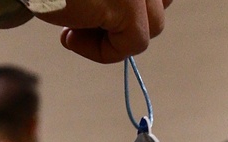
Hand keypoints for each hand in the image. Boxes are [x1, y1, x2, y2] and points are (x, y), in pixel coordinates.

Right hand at [36, 0, 170, 62]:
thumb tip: (135, 20)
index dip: (135, 6)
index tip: (96, 12)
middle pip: (158, 8)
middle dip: (126, 22)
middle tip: (82, 22)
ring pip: (152, 27)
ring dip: (113, 36)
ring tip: (74, 28)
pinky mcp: (128, 4)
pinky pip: (133, 45)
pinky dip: (103, 52)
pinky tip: (69, 37)